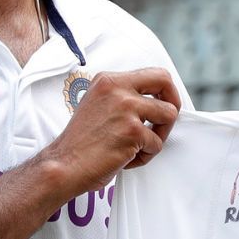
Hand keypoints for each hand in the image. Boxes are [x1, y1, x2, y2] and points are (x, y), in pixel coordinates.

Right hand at [40, 68, 181, 192]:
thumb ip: (123, 97)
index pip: (153, 74)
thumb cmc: (81, 143)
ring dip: (158, 135)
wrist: (64, 165)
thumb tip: (155, 100)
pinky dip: (144, 156)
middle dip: (173, 103)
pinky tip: (125, 159)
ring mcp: (126, 109)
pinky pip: (156, 144)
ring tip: (138, 146)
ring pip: (168, 115)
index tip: (164, 104)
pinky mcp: (133, 132)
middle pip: (166, 83)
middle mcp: (117, 89)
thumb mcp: (99, 105)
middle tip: (164, 121)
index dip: (166, 90)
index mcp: (108, 80)